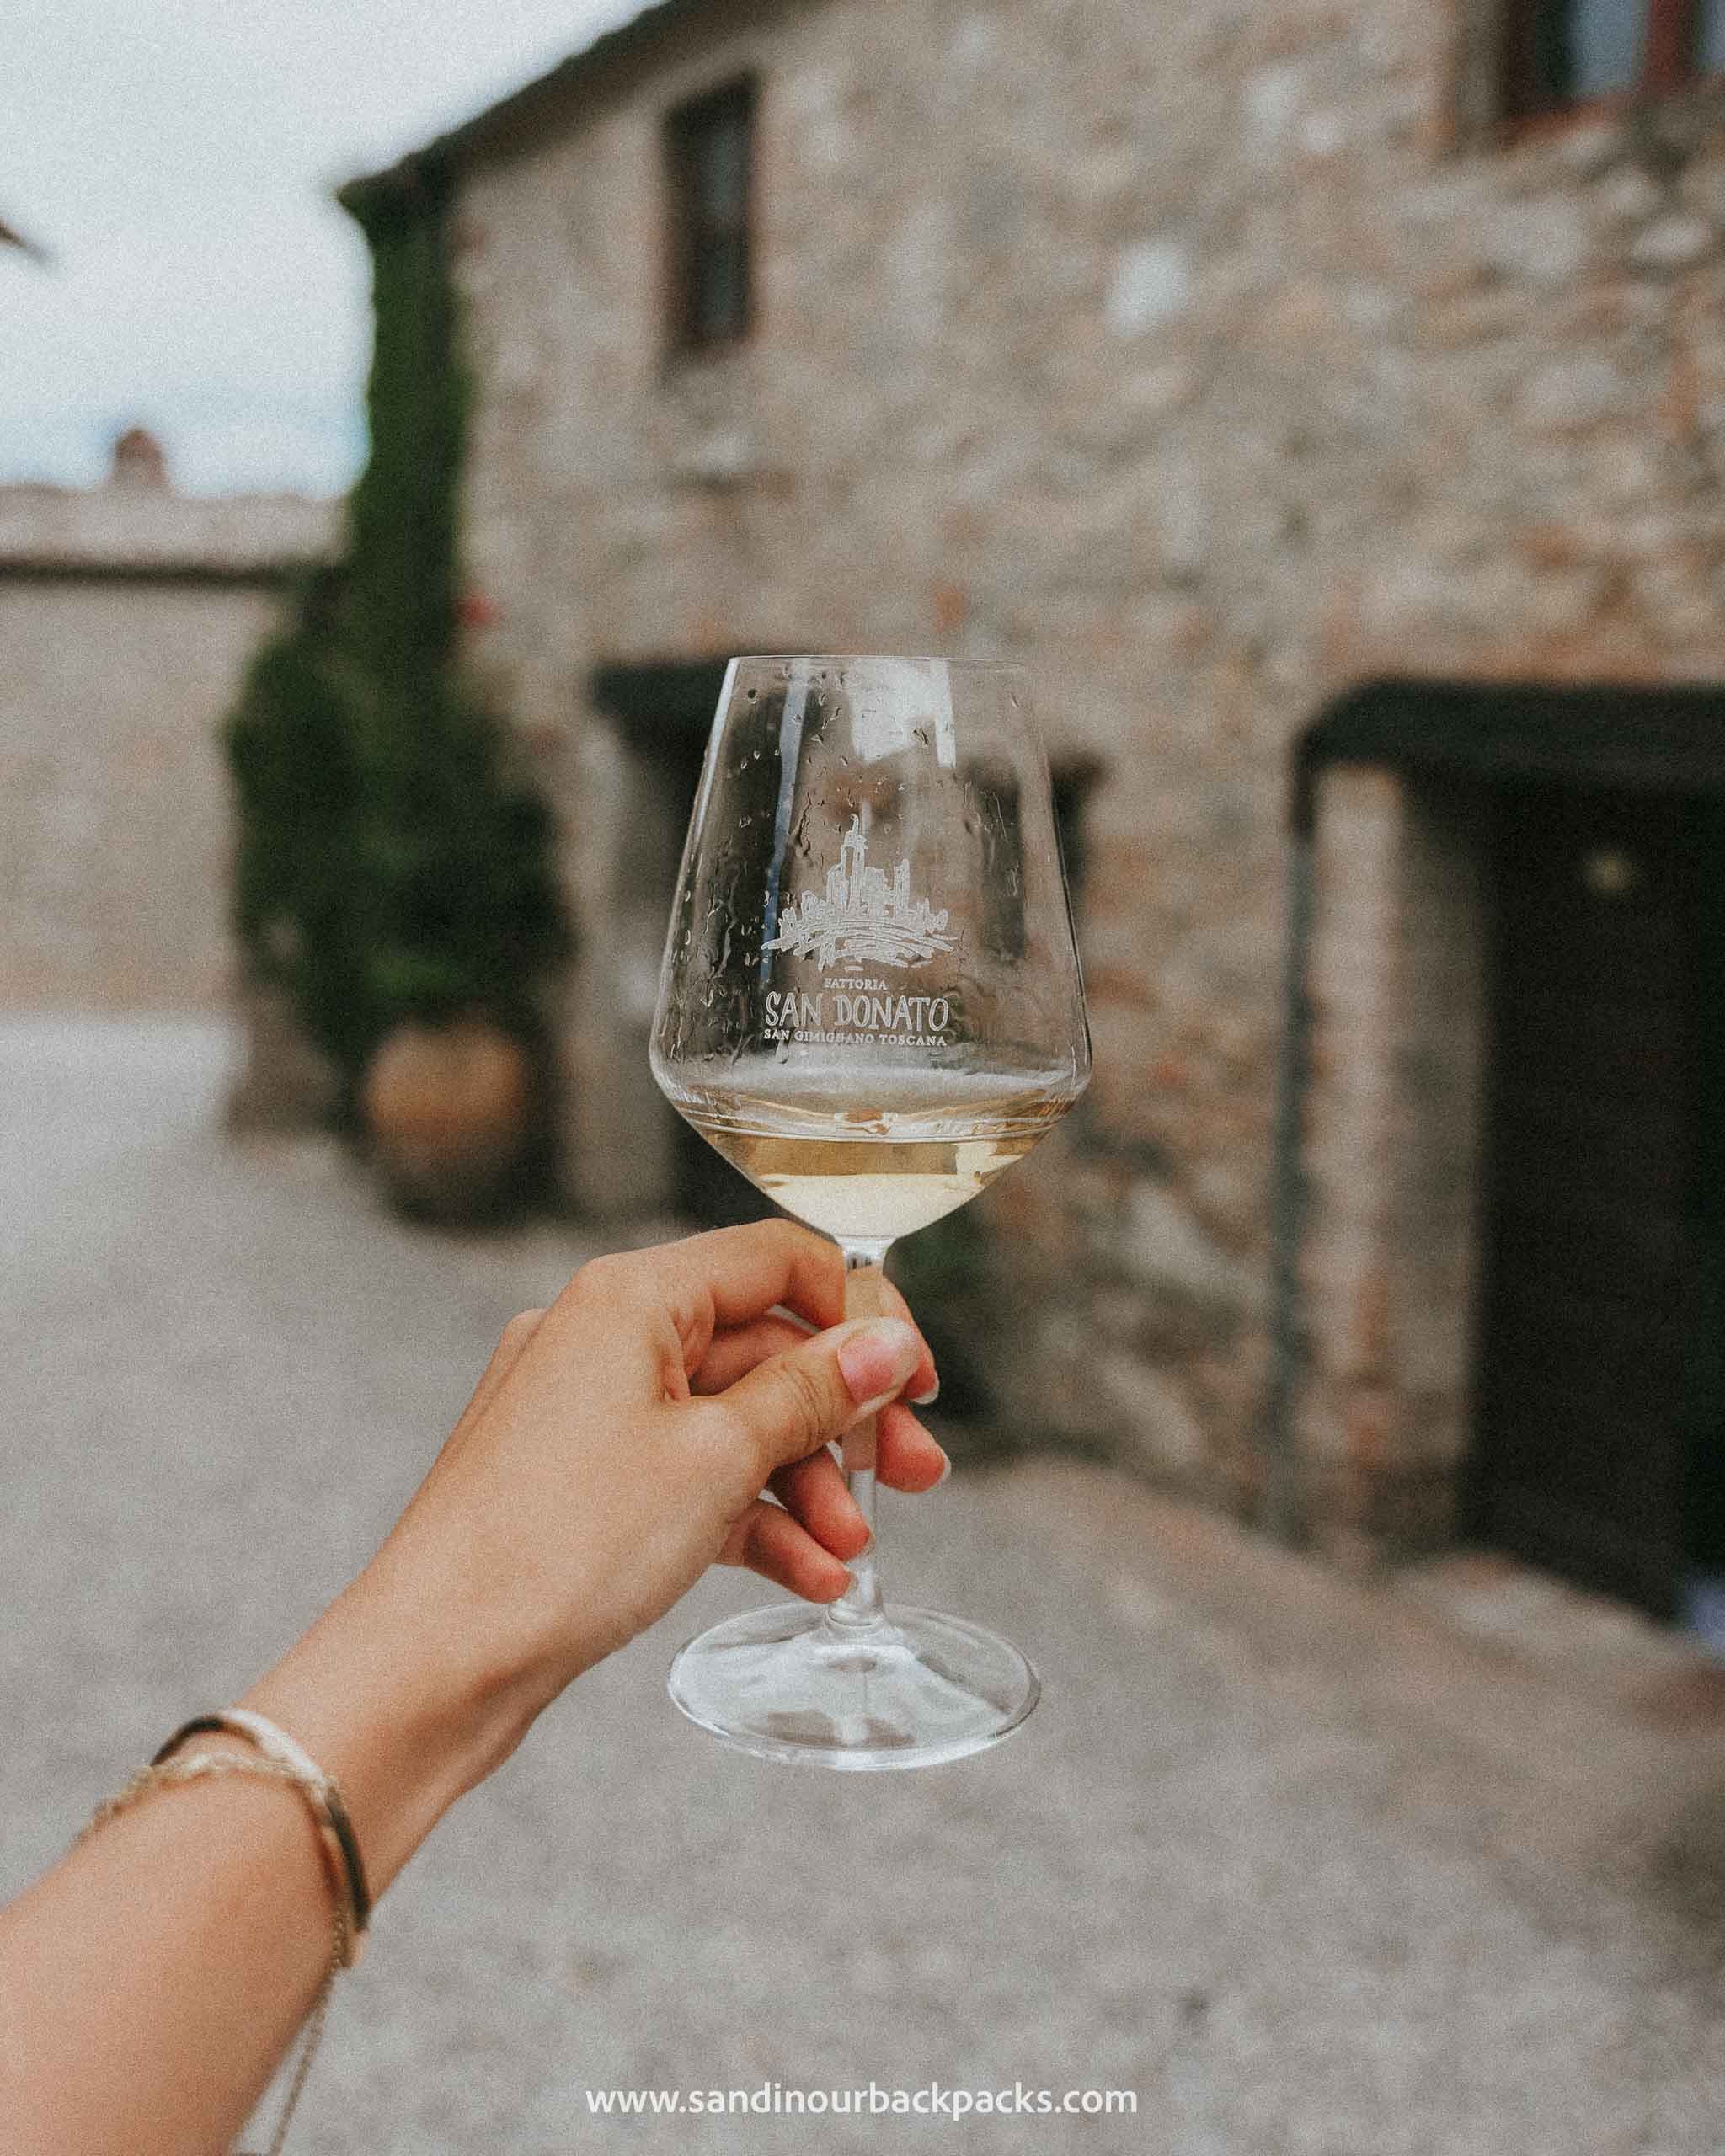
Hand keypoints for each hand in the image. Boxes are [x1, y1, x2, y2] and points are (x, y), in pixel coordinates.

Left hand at [286, 1222, 942, 1802]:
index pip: (776, 1261)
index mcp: (628, 1296)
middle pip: (762, 1349)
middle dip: (845, 1420)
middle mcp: (601, 1336)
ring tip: (854, 1553)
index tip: (914, 1382)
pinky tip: (808, 1576)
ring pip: (731, 1424)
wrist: (434, 1666)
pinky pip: (688, 1480)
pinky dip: (750, 1520)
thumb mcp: (715, 1459)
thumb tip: (886, 1344)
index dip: (860, 1314)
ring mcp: (585, 1413)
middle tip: (917, 1474)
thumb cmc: (554, 1547)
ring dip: (805, 1484)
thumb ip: (812, 1393)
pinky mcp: (579, 1485)